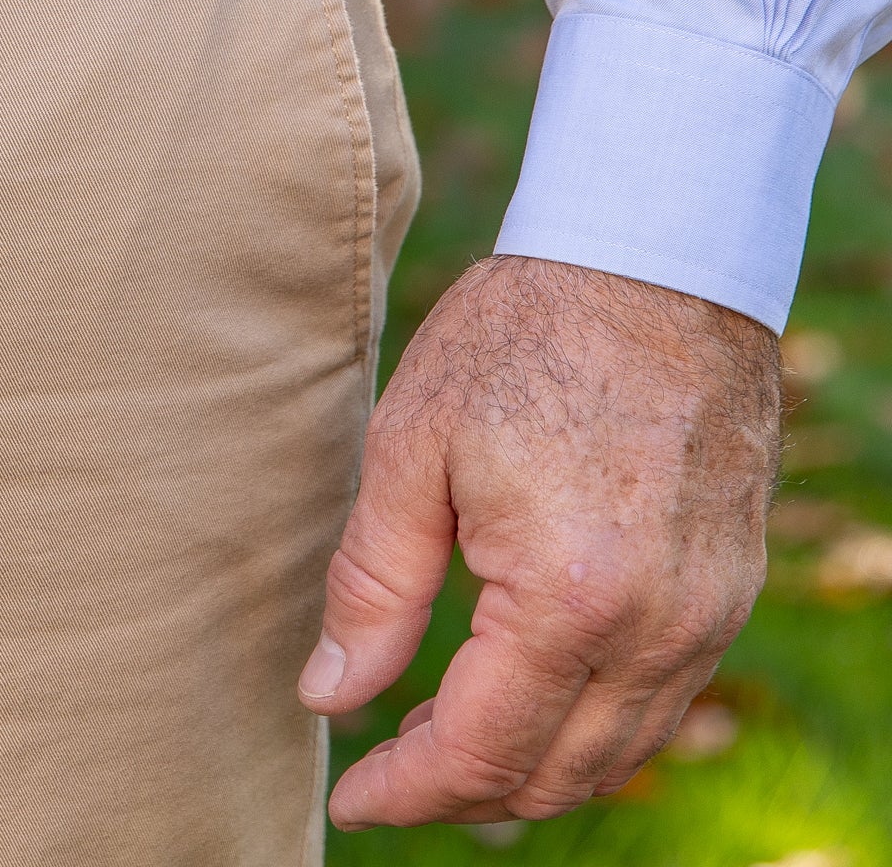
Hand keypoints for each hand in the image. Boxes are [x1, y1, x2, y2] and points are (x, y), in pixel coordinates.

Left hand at [300, 255, 778, 825]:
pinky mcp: (729, 592)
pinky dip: (590, 725)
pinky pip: (660, 703)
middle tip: (385, 770)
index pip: (481, 751)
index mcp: (569, 601)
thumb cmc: (519, 337)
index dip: (407, 789)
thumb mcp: (411, 447)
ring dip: (529, 767)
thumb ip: (371, 585)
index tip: (350, 798)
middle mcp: (658, 632)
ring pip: (618, 753)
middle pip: (556, 774)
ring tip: (439, 735)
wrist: (651, 262)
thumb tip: (330, 694)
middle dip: (463, 793)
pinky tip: (523, 688)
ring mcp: (708, 618)